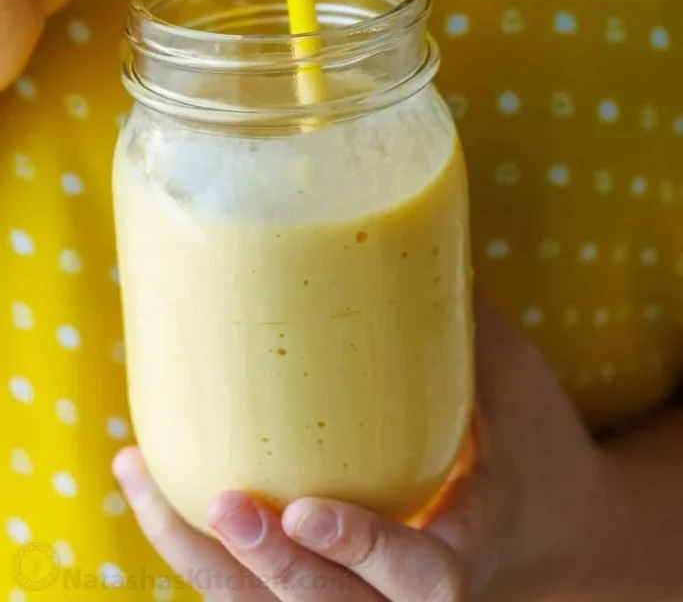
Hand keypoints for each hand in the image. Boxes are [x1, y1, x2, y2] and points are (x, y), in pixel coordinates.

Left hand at [116, 300, 638, 600]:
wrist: (555, 529)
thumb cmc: (540, 452)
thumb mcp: (520, 388)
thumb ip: (466, 325)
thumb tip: (409, 235)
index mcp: (470, 550)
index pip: (423, 579)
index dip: (362, 552)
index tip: (305, 508)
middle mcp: (410, 600)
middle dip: (269, 565)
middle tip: (221, 502)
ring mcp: (367, 601)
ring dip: (202, 560)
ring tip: (140, 481)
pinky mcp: (332, 587)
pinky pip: (254, 594)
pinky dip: (200, 553)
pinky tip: (153, 491)